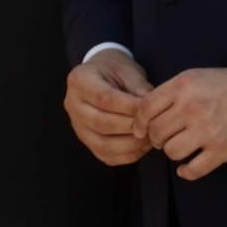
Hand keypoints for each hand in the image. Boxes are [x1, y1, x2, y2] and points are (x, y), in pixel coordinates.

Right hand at [64, 48, 153, 165]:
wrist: (102, 75)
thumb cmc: (116, 71)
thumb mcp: (128, 71)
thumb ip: (140, 89)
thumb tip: (153, 111)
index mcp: (79, 80)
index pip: (104, 99)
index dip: (129, 108)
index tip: (150, 110)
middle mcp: (72, 104)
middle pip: (101, 123)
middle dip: (131, 127)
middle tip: (154, 126)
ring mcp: (77, 126)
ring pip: (102, 144)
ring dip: (131, 145)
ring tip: (151, 137)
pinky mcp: (86, 141)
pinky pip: (106, 156)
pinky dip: (128, 155)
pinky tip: (142, 146)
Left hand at [134, 65, 226, 180]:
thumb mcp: (195, 77)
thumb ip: (171, 92)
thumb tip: (147, 113)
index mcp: (182, 87)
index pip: (146, 108)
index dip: (138, 121)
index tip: (139, 128)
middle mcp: (191, 108)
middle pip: (156, 131)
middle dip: (154, 138)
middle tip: (161, 138)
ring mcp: (207, 131)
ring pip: (171, 151)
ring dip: (171, 152)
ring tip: (178, 147)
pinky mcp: (223, 150)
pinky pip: (194, 169)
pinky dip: (186, 171)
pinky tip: (186, 168)